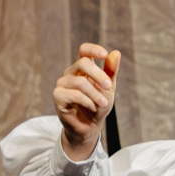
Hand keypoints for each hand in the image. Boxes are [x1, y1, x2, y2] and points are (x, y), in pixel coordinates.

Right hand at [53, 43, 118, 160]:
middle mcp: (71, 73)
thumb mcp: (109, 88)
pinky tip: (92, 107)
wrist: (90, 126)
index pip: (84, 51)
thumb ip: (111, 71)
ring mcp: (62, 83)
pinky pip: (74, 94)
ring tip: (103, 103)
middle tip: (109, 87)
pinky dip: (87, 101)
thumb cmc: (99, 105)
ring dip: (96, 94)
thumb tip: (116, 53)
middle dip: (99, 75)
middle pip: (83, 63)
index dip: (93, 49)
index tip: (104, 54)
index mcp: (82, 68)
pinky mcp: (58, 96)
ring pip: (80, 81)